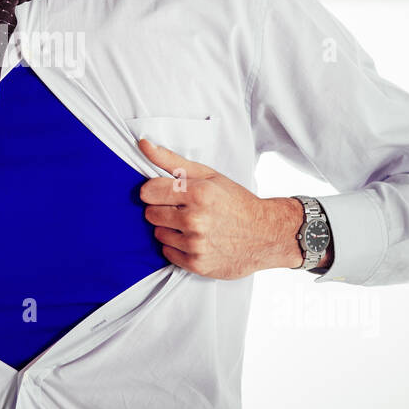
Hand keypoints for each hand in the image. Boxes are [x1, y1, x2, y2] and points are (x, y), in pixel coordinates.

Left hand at [137, 137, 302, 278]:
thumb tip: (143, 144)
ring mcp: (196, 244)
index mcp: (198, 193)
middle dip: (163, 210)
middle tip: (183, 209)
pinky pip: (167, 253)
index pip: (148, 192)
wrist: (265, 233)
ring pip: (158, 234)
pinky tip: (195, 239)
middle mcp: (195, 220)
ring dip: (170, 229)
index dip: (155, 192)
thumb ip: (170, 160)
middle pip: (150, 214)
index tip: (166, 193)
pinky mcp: (197, 264)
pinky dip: (177, 247)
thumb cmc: (235, 202)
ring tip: (192, 225)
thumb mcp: (207, 174)